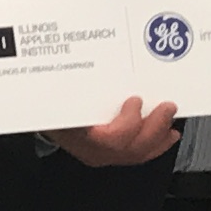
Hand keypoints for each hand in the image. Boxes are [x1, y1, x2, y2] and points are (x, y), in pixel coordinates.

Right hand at [51, 96, 181, 167]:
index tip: (135, 101)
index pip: (108, 140)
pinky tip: (166, 135)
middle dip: (153, 129)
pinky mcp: (111, 155)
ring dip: (158, 137)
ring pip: (136, 155)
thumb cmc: (46, 104)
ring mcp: (102, 155)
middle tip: (167, 107)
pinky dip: (155, 144)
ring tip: (170, 119)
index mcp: (76, 134)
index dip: (127, 124)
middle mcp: (91, 150)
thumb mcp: (54, 92)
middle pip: (128, 149)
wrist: (40, 117)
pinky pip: (136, 155)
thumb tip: (86, 54)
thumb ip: (71, 83)